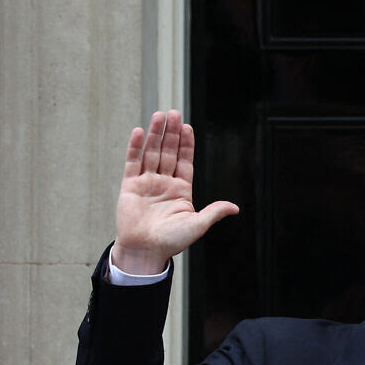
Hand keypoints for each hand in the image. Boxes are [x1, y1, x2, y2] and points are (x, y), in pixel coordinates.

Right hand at [113, 110, 238, 273]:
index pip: (185, 161)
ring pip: (151, 153)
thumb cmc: (172, 241)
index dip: (186, 144)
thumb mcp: (198, 225)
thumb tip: (235, 208)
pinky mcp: (129, 186)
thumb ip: (213, 212)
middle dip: (171, 133)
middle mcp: (164, 183)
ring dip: (155, 135)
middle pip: (168, 152)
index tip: (188, 126)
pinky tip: (138, 132)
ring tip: (159, 115)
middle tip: (173, 112)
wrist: (145, 252)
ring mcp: (146, 183)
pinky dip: (135, 147)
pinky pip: (132, 163)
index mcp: (181, 190)